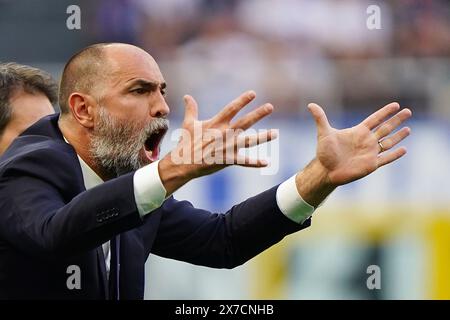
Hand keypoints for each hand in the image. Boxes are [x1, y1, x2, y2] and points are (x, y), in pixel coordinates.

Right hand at [159, 91, 276, 194]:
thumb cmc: (186, 143)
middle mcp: (224, 134)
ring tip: (275, 133)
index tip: (253, 93)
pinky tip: (266, 162)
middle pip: (244, 122)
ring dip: (263, 137)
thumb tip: (187, 96)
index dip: (242, 100)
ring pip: (249, 141)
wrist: (183, 163)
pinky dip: (255, 162)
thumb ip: (191, 109)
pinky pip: (244, 162)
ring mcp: (227, 147)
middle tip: (270, 106)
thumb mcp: (189, 124)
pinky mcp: (227, 160)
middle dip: (258, 114)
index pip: (231, 108)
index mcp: (216, 123)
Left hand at [295, 102, 410, 206]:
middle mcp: (366, 141)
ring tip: (409, 129)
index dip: (385, 112)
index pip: (375, 119)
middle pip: (385, 128)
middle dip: (396, 120)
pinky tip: (404, 149)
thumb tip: (310, 104)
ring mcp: (370, 153)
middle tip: (408, 111)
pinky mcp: (371, 164)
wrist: (326, 170)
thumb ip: (320, 118)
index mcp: (358, 132)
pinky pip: (386, 158)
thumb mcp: (324, 133)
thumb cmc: (324, 152)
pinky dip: (395, 155)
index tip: (395, 105)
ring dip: (398, 136)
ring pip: (388, 142)